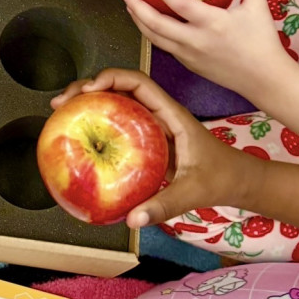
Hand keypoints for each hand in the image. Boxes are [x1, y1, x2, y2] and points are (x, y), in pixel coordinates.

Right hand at [50, 67, 241, 226]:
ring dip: (87, 102)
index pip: (138, 83)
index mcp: (170, 115)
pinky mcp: (145, 137)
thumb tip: (132, 219)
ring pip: (115, 101)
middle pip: (118, 87)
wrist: (237, 180)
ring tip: (61, 113)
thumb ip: (164, 205)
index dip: (110, 79)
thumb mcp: (193, 192)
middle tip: (61, 103)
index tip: (87, 91)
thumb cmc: (221, 178)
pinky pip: (116, 121)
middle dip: (87, 88)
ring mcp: (150, 124)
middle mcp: (157, 113)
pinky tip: (78, 134)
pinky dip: (95, 121)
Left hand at [120, 0, 289, 99]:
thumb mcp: (258, 7)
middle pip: (156, 25)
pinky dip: (152, 33)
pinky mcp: (187, 64)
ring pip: (154, 38)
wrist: (263, 78)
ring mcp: (188, 55)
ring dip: (138, 21)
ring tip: (129, 5)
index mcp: (213, 23)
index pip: (180, 4)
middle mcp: (195, 41)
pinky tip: (147, 22)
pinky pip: (164, 46)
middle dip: (136, 8)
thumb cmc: (262, 41)